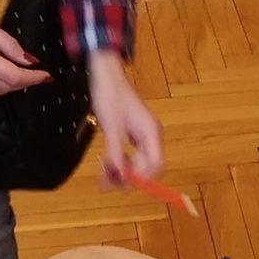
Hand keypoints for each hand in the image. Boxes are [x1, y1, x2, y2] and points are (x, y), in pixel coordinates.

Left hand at [88, 50, 164, 182]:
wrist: (106, 75)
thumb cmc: (110, 96)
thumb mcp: (111, 128)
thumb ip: (117, 154)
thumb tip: (120, 177)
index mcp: (151, 133)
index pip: (155, 165)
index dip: (141, 178)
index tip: (122, 182)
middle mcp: (151, 136)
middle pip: (147, 167)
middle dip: (128, 177)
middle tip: (107, 183)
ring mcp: (143, 135)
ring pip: (137, 163)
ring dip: (122, 172)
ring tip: (103, 177)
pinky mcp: (134, 135)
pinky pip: (130, 155)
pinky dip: (119, 162)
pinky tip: (107, 165)